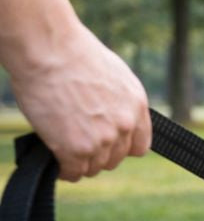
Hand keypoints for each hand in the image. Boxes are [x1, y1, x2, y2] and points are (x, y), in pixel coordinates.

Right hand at [10, 24, 151, 181]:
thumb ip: (121, 102)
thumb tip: (116, 118)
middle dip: (98, 153)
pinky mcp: (77, 149)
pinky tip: (58, 161)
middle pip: (114, 159)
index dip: (121, 148)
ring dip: (80, 161)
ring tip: (65, 147)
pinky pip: (74, 172)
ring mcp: (101, 140)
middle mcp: (124, 126)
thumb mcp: (115, 75)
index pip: (139, 148)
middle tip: (78, 141)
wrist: (48, 47)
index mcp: (137, 108)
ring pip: (95, 167)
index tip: (107, 144)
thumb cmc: (73, 52)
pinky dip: (65, 170)